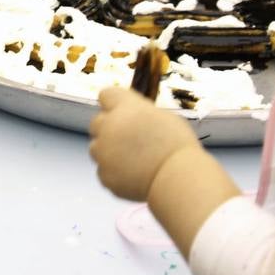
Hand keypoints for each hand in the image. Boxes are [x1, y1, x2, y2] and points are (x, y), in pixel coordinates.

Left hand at [88, 86, 201, 201]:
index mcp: (125, 107)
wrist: (177, 179)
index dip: (114, 104)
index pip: (106, 95)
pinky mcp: (104, 174)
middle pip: (97, 122)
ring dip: (109, 151)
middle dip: (109, 129)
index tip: (123, 113)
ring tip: (134, 160)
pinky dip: (115, 173)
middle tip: (130, 140)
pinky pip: (104, 171)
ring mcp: (103, 151)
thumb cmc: (178, 147)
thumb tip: (134, 117)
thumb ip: (141, 114)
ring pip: (96, 148)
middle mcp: (108, 125)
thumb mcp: (164, 118)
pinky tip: (134, 176)